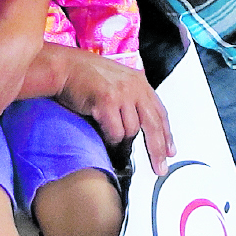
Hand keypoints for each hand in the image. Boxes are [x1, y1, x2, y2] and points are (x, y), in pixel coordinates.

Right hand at [66, 52, 173, 168]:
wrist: (65, 67)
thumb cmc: (85, 76)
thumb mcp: (117, 82)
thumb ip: (131, 99)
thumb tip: (139, 125)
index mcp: (139, 82)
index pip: (160, 112)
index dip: (166, 134)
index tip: (170, 151)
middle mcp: (134, 87)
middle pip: (153, 125)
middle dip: (157, 150)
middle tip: (159, 168)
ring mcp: (122, 94)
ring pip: (131, 131)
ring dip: (122, 142)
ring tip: (112, 143)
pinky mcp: (107, 101)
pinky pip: (115, 132)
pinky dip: (110, 139)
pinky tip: (104, 138)